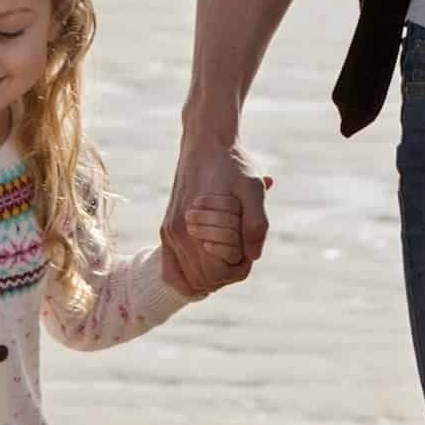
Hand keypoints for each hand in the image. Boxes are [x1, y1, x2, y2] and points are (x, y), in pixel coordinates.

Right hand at [161, 124, 270, 292]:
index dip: (240, 266)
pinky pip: (172, 270)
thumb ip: (256, 225)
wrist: (206, 143)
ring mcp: (169, 233)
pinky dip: (189, 278)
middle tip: (242, 249)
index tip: (249, 247)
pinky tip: (207, 269)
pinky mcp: (167, 230)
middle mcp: (176, 234)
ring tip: (229, 253)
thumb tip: (252, 256)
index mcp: (194, 226)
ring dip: (212, 274)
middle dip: (228, 271)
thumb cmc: (233, 165)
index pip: (218, 273)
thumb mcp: (253, 189)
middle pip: (204, 280)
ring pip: (190, 279)